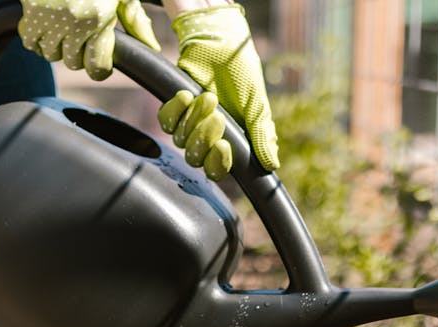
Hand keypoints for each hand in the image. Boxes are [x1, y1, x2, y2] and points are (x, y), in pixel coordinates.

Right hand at [19, 0, 159, 80]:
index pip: (97, 66)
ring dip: (57, 48)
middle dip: (78, 56)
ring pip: (50, 54)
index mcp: (100, 19)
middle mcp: (75, 22)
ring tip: (63, 32)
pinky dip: (36, 39)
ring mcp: (51, 17)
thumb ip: (136, 20)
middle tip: (80, 40)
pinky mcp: (31, 10)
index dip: (99, 70)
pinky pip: (30, 41)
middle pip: (73, 63)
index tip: (99, 67)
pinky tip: (46, 28)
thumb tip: (153, 47)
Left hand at [159, 4, 278, 177]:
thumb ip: (262, 134)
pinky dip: (176, 110)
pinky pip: (166, 121)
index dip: (218, 163)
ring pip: (180, 139)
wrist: (223, 45)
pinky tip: (187, 95)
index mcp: (229, 142)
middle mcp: (207, 137)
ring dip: (194, 119)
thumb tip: (271, 164)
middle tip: (217, 115)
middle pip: (195, 158)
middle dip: (204, 137)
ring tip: (208, 96)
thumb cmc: (243, 75)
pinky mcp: (174, 108)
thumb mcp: (257, 105)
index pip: (217, 169)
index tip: (225, 145)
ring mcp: (189, 123)